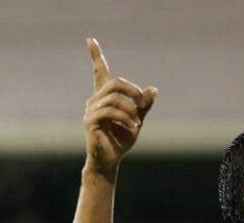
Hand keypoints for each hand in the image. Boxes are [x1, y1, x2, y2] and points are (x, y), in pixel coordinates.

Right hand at [83, 38, 156, 176]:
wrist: (110, 161)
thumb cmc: (121, 140)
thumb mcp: (137, 120)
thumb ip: (143, 105)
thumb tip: (153, 89)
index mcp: (104, 97)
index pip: (99, 71)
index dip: (95, 55)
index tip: (90, 39)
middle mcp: (94, 100)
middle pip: (114, 83)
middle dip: (132, 90)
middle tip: (143, 104)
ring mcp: (90, 111)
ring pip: (113, 98)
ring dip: (130, 109)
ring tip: (137, 123)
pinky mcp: (90, 122)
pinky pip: (109, 112)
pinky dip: (125, 118)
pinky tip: (133, 128)